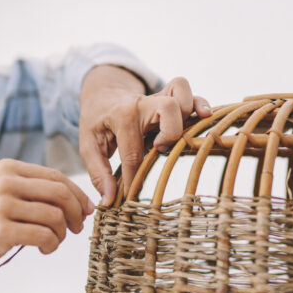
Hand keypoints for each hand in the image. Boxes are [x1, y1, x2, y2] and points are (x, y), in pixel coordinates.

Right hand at [0, 159, 93, 269]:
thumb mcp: (3, 192)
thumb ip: (35, 191)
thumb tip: (80, 202)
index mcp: (9, 169)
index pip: (57, 177)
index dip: (78, 194)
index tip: (87, 209)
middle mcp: (6, 182)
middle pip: (60, 194)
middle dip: (76, 213)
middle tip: (76, 228)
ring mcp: (2, 206)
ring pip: (55, 216)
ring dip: (62, 233)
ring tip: (54, 241)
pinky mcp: (1, 230)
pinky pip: (44, 236)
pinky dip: (51, 244)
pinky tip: (44, 249)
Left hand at [79, 67, 211, 202]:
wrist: (101, 94)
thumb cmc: (96, 122)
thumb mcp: (88, 146)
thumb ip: (98, 174)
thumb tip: (109, 199)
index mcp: (121, 116)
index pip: (134, 152)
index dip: (134, 178)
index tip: (131, 195)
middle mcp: (142, 103)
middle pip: (169, 108)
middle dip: (170, 133)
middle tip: (158, 148)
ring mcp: (157, 97)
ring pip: (181, 95)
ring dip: (187, 114)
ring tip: (181, 134)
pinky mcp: (169, 98)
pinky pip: (189, 93)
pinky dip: (199, 103)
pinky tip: (204, 116)